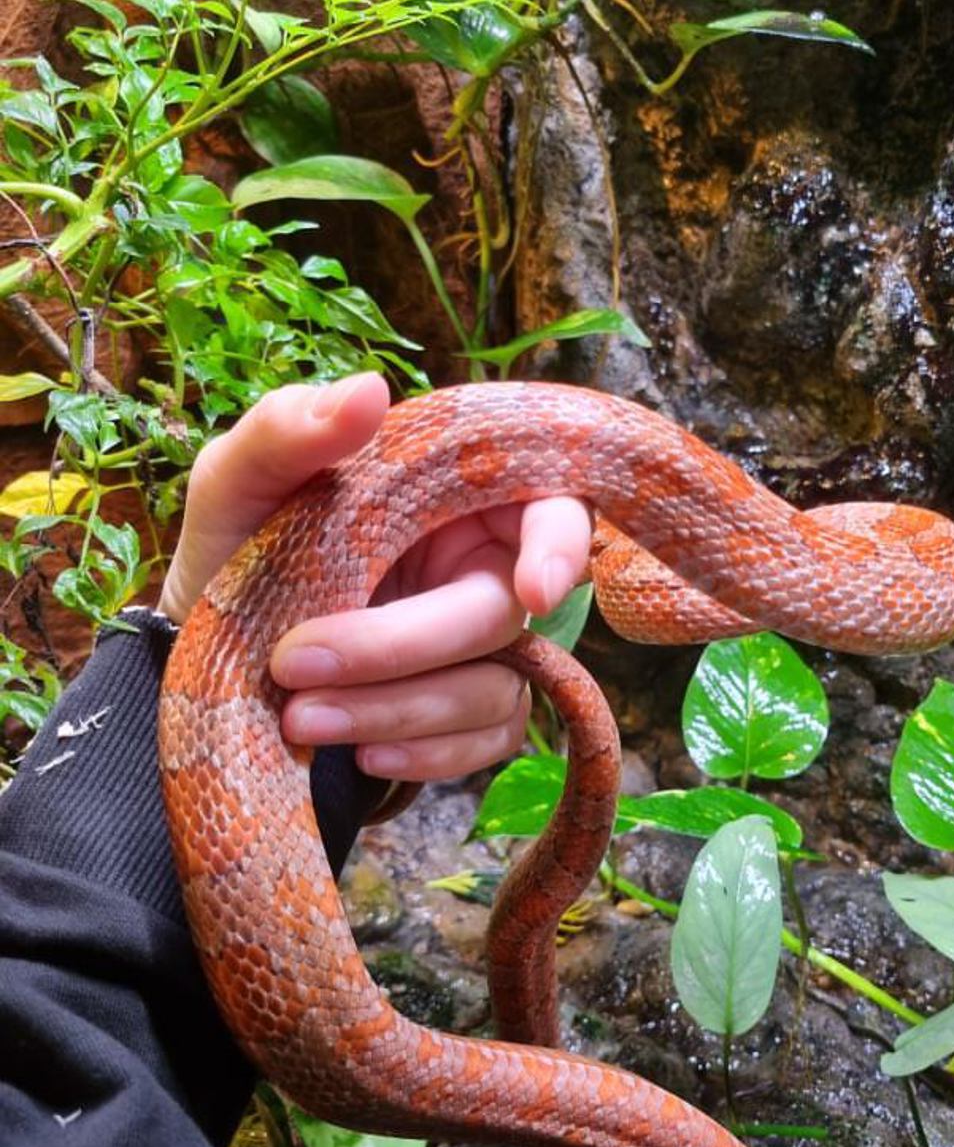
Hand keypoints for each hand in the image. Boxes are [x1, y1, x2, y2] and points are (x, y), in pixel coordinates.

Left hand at [159, 373, 591, 780]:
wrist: (200, 655)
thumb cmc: (233, 550)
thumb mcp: (236, 482)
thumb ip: (287, 431)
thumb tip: (368, 391)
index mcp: (452, 493)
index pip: (550, 503)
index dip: (560, 543)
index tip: (533, 589)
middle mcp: (482, 567)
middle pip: (501, 610)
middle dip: (403, 646)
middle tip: (296, 662)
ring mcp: (483, 648)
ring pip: (492, 688)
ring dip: (396, 710)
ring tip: (299, 717)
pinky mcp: (470, 716)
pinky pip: (482, 745)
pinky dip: (422, 755)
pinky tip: (356, 754)